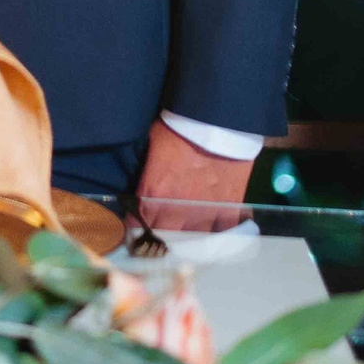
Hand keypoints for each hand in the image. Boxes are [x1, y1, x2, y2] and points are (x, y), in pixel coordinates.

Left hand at [136, 119, 253, 232]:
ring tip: (183, 238)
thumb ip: (147, 170)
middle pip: (164, 239)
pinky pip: (224, 233)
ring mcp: (206, 211)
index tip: (134, 232)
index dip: (134, 230)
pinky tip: (213, 233)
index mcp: (154, 192)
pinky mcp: (229, 208)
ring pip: (193, 241)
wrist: (217, 122)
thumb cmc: (181, 127)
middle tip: (157, 238)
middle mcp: (178, 208)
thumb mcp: (153, 145)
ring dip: (187, 239)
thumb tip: (141, 183)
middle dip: (159, 239)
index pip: (137, 224)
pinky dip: (218, 234)